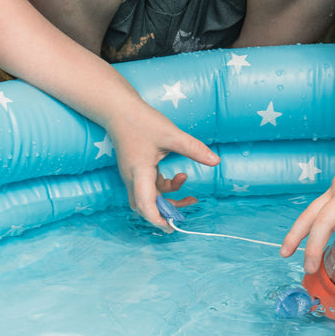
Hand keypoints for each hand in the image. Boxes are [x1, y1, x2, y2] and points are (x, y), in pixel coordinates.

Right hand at [108, 102, 218, 230]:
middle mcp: (133, 178)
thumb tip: (216, 161)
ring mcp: (132, 175)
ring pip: (148, 198)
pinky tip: (178, 176)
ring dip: (168, 199)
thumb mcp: (171, 134)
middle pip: (147, 207)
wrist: (118, 109)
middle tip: (190, 207)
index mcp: (139, 173)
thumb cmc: (142, 121)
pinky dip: (164, 187)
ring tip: (190, 194)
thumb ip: (193, 149)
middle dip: (168, 211)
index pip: (146, 206)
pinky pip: (149, 187)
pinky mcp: (135, 169)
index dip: (159, 220)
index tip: (174, 226)